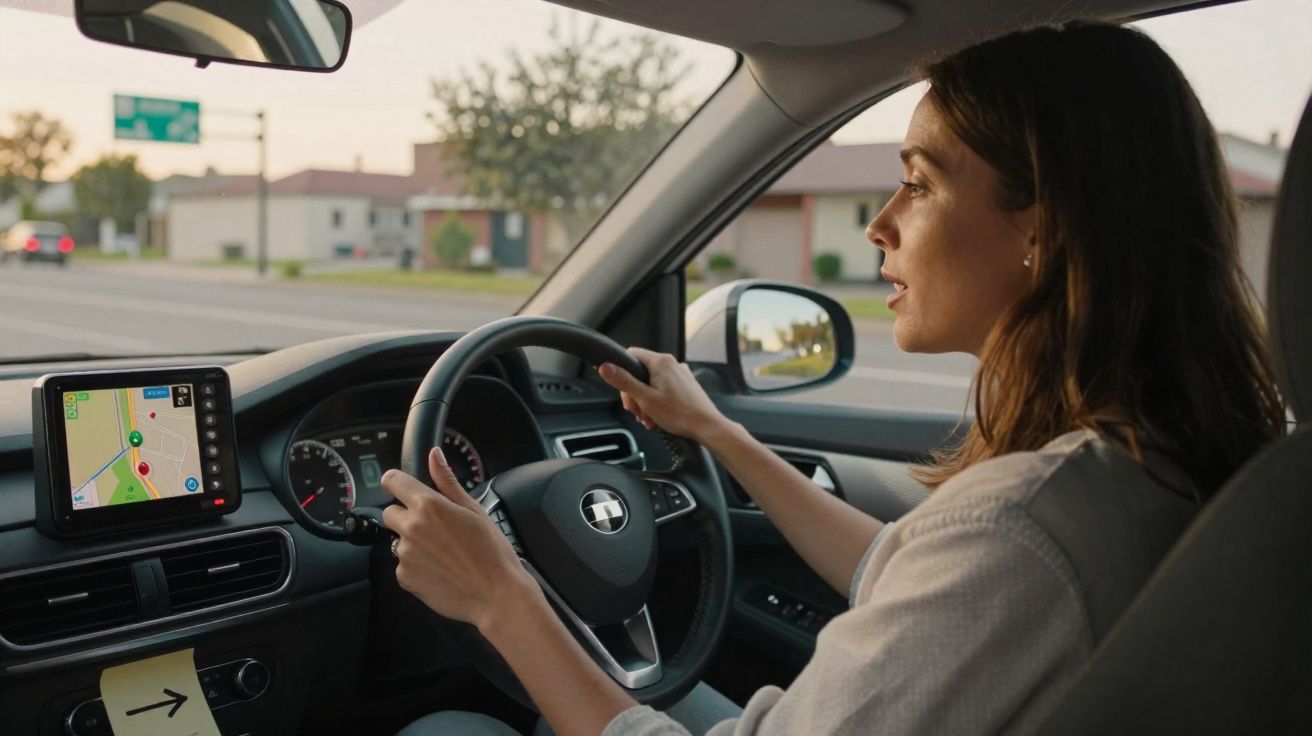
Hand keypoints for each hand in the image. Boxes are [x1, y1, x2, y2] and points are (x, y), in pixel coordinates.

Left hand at [381, 447, 538, 631]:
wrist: (497, 595)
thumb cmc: (492, 552)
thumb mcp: (474, 509)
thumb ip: (447, 480)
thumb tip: (434, 455)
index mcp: (429, 506)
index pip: (392, 481)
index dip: (398, 483)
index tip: (404, 488)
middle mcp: (411, 528)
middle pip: (391, 512)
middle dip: (406, 516)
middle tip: (435, 528)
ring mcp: (405, 555)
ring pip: (398, 540)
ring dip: (413, 543)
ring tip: (444, 553)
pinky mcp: (404, 578)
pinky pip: (403, 565)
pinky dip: (417, 566)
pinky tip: (440, 569)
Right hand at [598, 346, 727, 443]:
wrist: (707, 427)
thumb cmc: (680, 414)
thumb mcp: (645, 399)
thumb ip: (624, 382)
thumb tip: (605, 367)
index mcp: (661, 362)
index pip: (631, 355)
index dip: (622, 373)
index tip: (623, 391)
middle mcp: (671, 363)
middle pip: (640, 372)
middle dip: (634, 394)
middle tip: (637, 412)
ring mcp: (679, 374)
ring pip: (651, 383)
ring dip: (645, 402)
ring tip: (649, 419)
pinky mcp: (685, 384)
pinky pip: (663, 389)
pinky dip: (656, 401)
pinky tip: (657, 417)